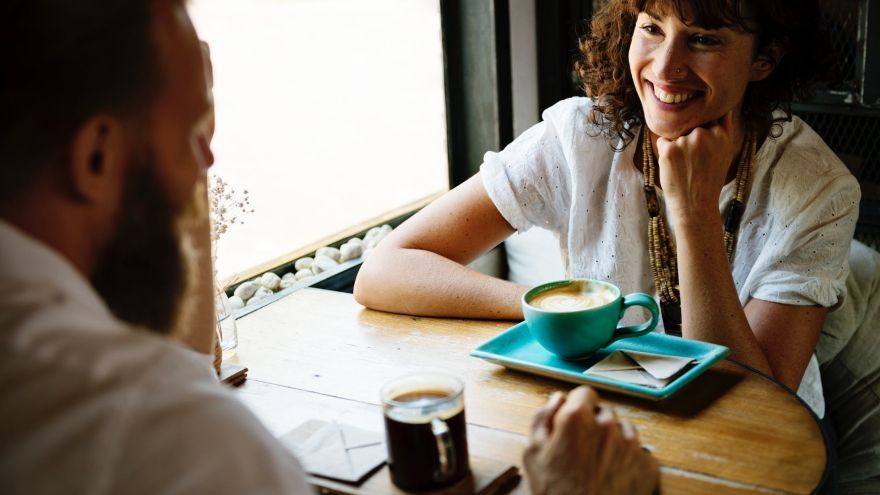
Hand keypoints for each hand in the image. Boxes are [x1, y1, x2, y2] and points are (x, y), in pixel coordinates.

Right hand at [523, 386, 658, 494]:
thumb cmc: (557, 493)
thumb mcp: (533, 453)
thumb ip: (542, 418)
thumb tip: (556, 399)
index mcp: (578, 418)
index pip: (585, 392)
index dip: (577, 406)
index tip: (575, 420)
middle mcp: (608, 425)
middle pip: (604, 412)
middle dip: (594, 425)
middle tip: (583, 449)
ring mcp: (631, 445)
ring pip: (624, 430)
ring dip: (614, 441)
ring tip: (598, 465)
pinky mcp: (648, 465)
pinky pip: (640, 452)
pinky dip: (629, 460)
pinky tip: (613, 475)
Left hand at [656, 110, 742, 220]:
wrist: (696, 204)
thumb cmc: (710, 179)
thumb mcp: (725, 152)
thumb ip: (724, 128)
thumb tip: (723, 108)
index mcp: (720, 133)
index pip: (706, 119)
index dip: (702, 132)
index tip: (703, 150)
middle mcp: (704, 134)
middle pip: (689, 126)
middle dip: (688, 139)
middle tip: (695, 163)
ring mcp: (685, 141)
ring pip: (676, 134)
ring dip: (677, 146)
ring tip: (686, 166)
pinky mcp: (669, 149)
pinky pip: (663, 142)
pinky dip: (665, 153)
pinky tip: (675, 168)